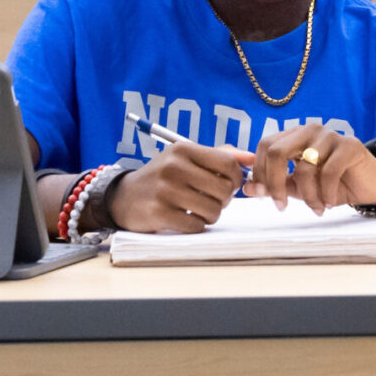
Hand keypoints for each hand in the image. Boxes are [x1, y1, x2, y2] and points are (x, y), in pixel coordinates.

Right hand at [110, 139, 254, 230]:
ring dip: (211, 215)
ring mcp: (165, 190)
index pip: (228, 163)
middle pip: (224, 189)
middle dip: (223, 200)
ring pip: (213, 210)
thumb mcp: (185, 158)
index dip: (235, 179)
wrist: (124, 197)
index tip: (227, 186)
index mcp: (183, 149)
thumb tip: (252, 159)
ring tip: (199, 211)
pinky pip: (196, 225)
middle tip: (211, 200)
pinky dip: (196, 226)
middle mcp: (174, 166)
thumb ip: (219, 156)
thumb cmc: (163, 177)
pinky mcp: (159, 213)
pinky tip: (185, 219)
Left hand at [252, 124, 375, 212]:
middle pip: (276, 151)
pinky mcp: (350, 146)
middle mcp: (310, 130)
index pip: (265, 146)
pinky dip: (325, 193)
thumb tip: (248, 187)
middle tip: (280, 205)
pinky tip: (328, 203)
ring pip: (304, 167)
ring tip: (316, 208)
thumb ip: (276, 184)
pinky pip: (328, 172)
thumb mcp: (300, 186)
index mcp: (295, 135)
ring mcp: (330, 136)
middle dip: (275, 183)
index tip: (265, 196)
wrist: (370, 185)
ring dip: (307, 195)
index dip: (260, 172)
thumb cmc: (334, 184)